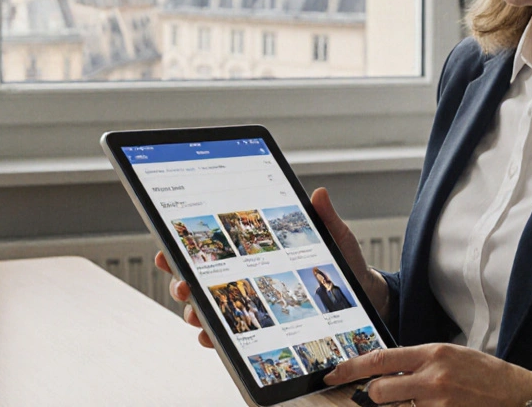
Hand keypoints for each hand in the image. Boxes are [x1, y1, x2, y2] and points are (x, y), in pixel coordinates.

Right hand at [154, 186, 390, 348]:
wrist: (361, 296)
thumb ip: (323, 218)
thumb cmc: (342, 264)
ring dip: (193, 311)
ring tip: (195, 312)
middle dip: (181, 280)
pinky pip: (226, 336)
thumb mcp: (335, 238)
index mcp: (253, 251)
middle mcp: (244, 276)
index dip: (184, 245)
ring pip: (205, 308)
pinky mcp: (257, 329)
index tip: (169, 244)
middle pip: (198, 278)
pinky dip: (214, 338)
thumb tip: (318, 194)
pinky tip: (212, 337)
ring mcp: (248, 303)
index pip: (212, 247)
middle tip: (182, 282)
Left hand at [323, 343, 531, 406]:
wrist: (516, 393)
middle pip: (379, 392)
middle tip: (377, 398)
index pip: (379, 359)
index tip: (332, 375)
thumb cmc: (482, 373)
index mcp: (432, 353)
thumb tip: (384, 370)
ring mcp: (438, 402)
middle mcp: (432, 377)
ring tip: (413, 402)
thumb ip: (417, 361)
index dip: (350, 369)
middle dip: (373, 398)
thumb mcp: (449, 355)